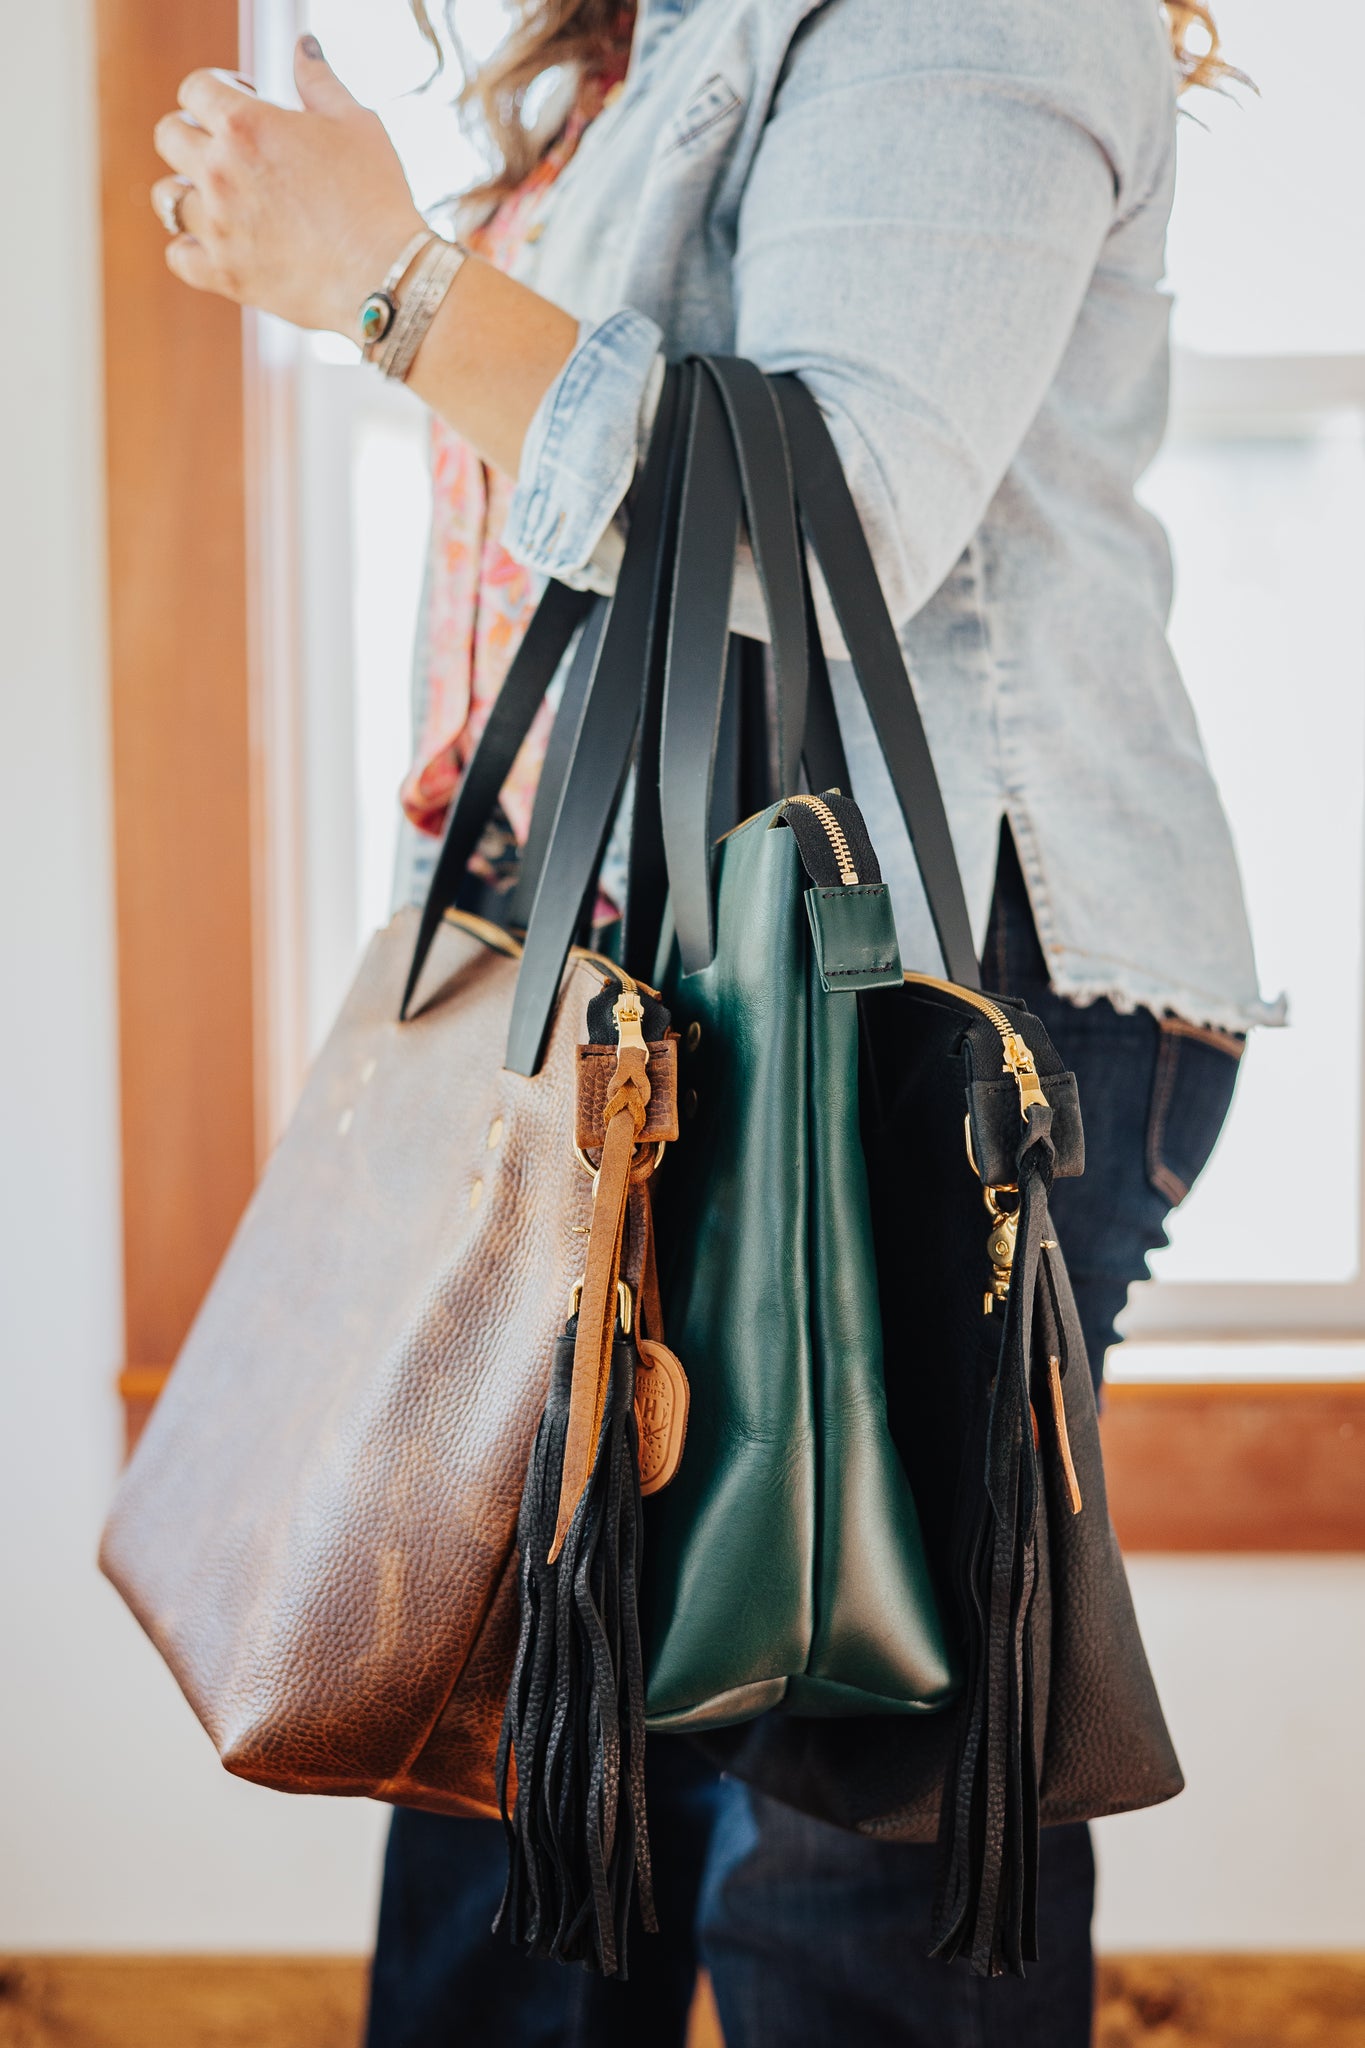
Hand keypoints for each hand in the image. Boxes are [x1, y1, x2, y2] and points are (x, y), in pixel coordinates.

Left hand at [151, 37, 426, 337]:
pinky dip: (191, 249)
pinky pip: (178, 256)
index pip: (194, 88)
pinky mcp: (225, 275)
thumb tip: (303, 45)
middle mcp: (219, 171)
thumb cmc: (376, 195)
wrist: (386, 275)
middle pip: (168, 135)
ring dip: (186, 191)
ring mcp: (217, 227)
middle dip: (194, 133)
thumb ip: (319, 80)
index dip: (218, 89)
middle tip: (229, 150)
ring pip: (165, 197)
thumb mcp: (355, 123)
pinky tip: (217, 243)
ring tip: (218, 198)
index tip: (245, 103)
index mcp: (245, 124)